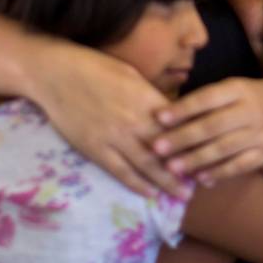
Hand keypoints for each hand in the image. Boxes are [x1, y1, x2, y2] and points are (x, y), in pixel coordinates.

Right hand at [24, 40, 191, 200]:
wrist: (55, 74)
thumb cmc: (93, 67)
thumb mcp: (130, 74)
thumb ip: (150, 96)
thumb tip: (169, 113)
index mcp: (146, 99)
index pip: (178, 125)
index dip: (194, 140)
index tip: (208, 152)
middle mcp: (134, 120)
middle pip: (167, 149)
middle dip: (187, 167)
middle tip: (202, 182)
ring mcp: (114, 137)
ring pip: (147, 165)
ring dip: (167, 182)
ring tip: (183, 195)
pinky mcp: (95, 149)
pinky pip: (120, 171)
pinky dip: (137, 184)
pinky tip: (151, 194)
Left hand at [151, 74, 262, 183]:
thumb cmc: (246, 97)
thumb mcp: (229, 88)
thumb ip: (203, 101)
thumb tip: (164, 116)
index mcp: (237, 90)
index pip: (208, 98)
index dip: (183, 108)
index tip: (159, 118)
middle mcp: (250, 111)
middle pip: (213, 126)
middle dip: (183, 138)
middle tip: (157, 148)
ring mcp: (258, 134)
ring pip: (224, 149)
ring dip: (196, 159)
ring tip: (172, 168)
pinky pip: (239, 166)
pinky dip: (218, 173)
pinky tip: (199, 179)